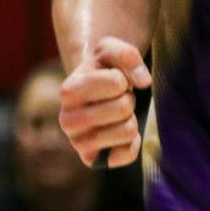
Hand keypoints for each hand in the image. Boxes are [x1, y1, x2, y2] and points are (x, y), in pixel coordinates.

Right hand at [58, 37, 151, 167]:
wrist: (94, 96)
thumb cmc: (103, 70)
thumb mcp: (109, 49)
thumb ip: (126, 54)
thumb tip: (143, 82)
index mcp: (67, 91)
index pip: (115, 82)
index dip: (122, 79)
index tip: (113, 80)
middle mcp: (66, 120)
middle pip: (123, 108)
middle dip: (128, 100)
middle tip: (117, 99)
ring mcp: (77, 142)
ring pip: (127, 131)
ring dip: (130, 120)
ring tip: (117, 115)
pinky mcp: (91, 160)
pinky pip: (126, 155)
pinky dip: (132, 143)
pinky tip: (120, 134)